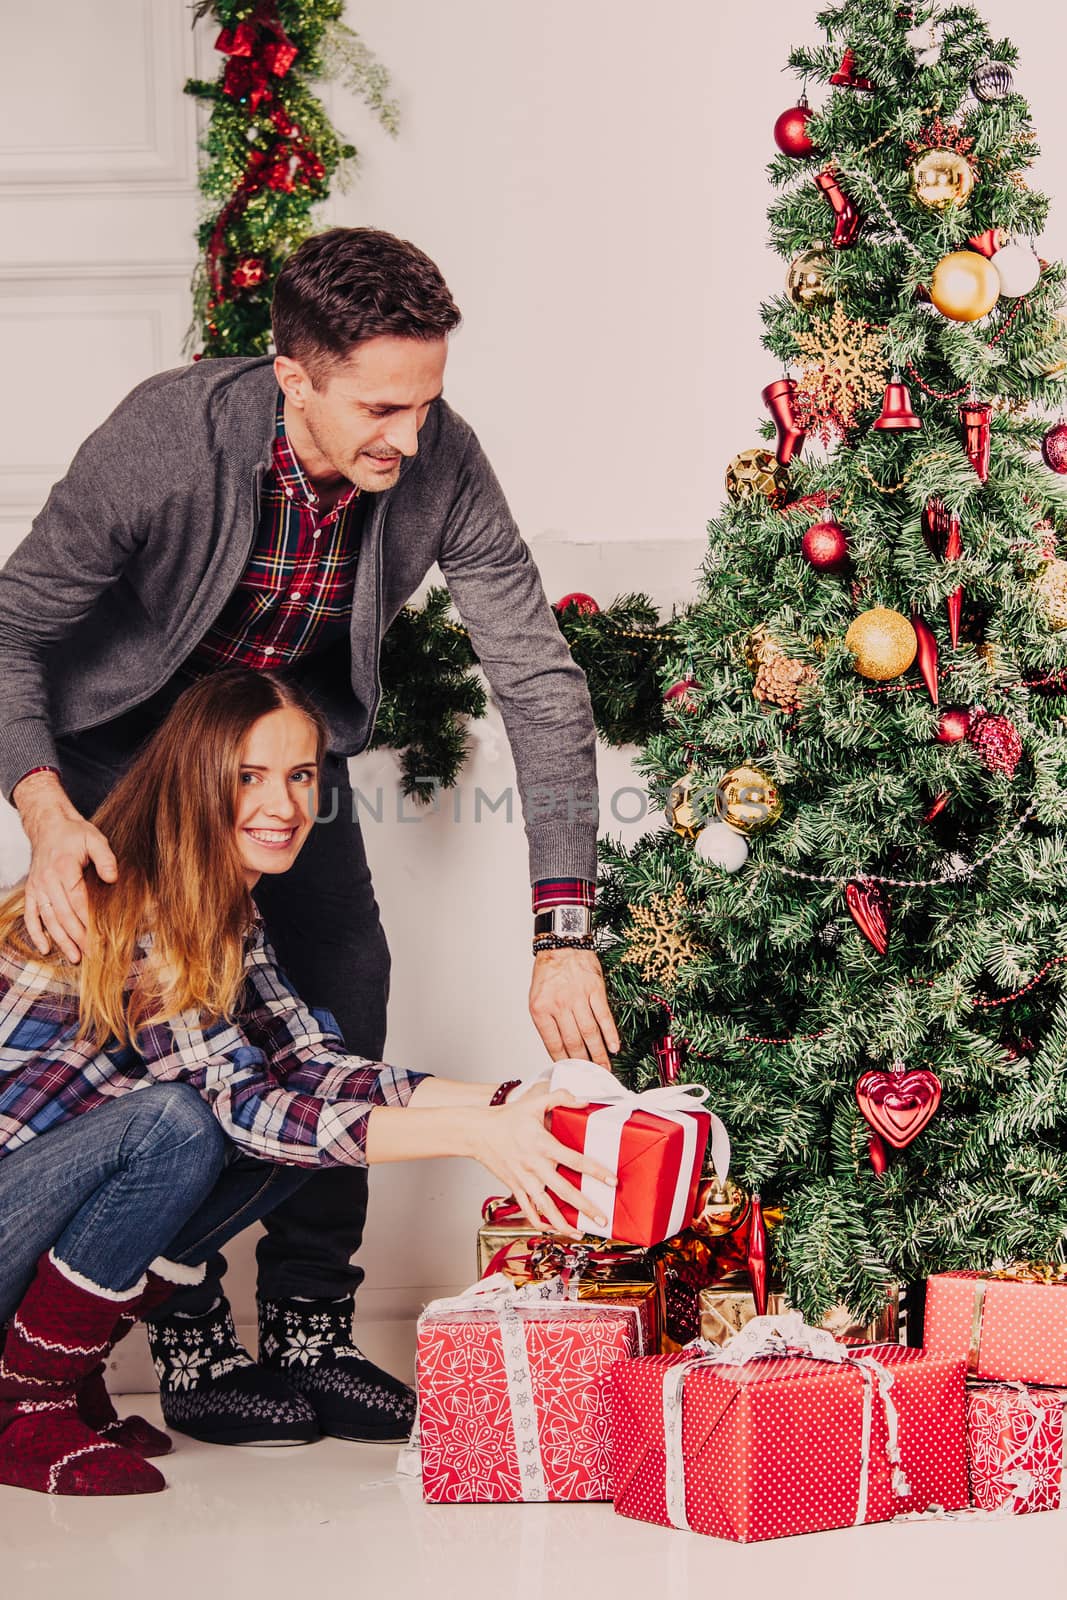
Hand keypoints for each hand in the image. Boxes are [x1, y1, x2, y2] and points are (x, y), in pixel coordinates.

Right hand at [14, 774, 117, 962]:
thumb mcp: (95, 838)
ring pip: (48, 919)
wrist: (48, 825)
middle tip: (93, 954)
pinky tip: (45, 948)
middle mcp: (48, 880)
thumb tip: (113, 878)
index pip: (78, 900)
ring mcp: (37, 886)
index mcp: (64, 868)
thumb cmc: (74, 833)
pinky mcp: (31, 890)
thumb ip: (106, 858)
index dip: (89, 921)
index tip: (101, 937)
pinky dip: (36, 933)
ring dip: (61, 940)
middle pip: (64, 915)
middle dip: (79, 937)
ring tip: (75, 957)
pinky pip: (31, 915)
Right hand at [468, 1080, 616, 1238]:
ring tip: (579, 1233)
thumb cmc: (507, 1118)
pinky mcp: (515, 1187)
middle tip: (602, 1219)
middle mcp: (534, 1165)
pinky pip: (528, 1210)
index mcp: (543, 1144)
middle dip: (585, 1207)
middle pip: (564, 1190)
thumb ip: (560, 1098)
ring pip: (545, 1207)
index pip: (575, 1160)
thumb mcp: (534, 1102)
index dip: (595, 1171)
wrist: (477, 1132)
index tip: (611, 1180)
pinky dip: (539, 1222)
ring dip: (563, 1223)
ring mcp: (524, 1179)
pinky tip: (552, 1229)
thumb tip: (583, 1101)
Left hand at [529, 947, 619, 1067]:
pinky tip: (614, 1046)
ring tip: (604, 1067)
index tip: (570, 1072)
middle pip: (573, 1042)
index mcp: (541, 1009)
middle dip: (583, 1063)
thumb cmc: (549, 971)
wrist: (562, 943)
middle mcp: (559, 1005)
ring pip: (590, 1033)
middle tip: (590, 1076)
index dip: (563, 1061)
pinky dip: (610, 1034)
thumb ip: (546, 1021)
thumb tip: (559, 1048)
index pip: (553, 1043)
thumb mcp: (537, 997)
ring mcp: (578, 997)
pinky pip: (604, 1016)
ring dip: (598, 1053)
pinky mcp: (595, 990)